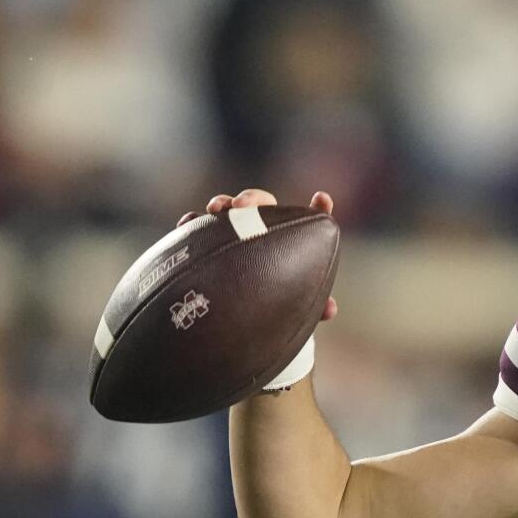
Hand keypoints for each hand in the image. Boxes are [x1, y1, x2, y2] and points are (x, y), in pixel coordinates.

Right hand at [176, 189, 337, 321]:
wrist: (236, 318)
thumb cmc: (272, 305)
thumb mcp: (293, 304)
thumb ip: (315, 305)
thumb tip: (330, 311)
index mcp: (285, 239)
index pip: (304, 220)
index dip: (317, 209)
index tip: (323, 200)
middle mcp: (257, 230)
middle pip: (257, 204)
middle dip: (251, 199)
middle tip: (242, 206)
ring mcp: (229, 234)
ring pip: (225, 210)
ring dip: (221, 204)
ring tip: (215, 209)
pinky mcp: (203, 244)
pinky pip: (194, 227)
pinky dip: (191, 222)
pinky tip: (186, 223)